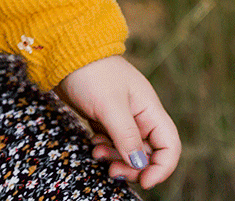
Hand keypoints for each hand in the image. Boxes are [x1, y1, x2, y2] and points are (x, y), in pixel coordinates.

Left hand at [56, 55, 179, 188]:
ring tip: (97, 153)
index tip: (145, 181)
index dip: (162, 167)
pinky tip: (93, 144)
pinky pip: (112, 143)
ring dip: (116, 158)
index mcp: (149, 109)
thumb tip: (140, 164)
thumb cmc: (91, 73)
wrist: (64, 52)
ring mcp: (122, 117)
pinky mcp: (105, 118)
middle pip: (148, 153)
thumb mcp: (110, 106)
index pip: (169, 145)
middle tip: (113, 171)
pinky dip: (105, 149)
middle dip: (133, 167)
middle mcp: (140, 115)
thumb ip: (126, 136)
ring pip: (128, 150)